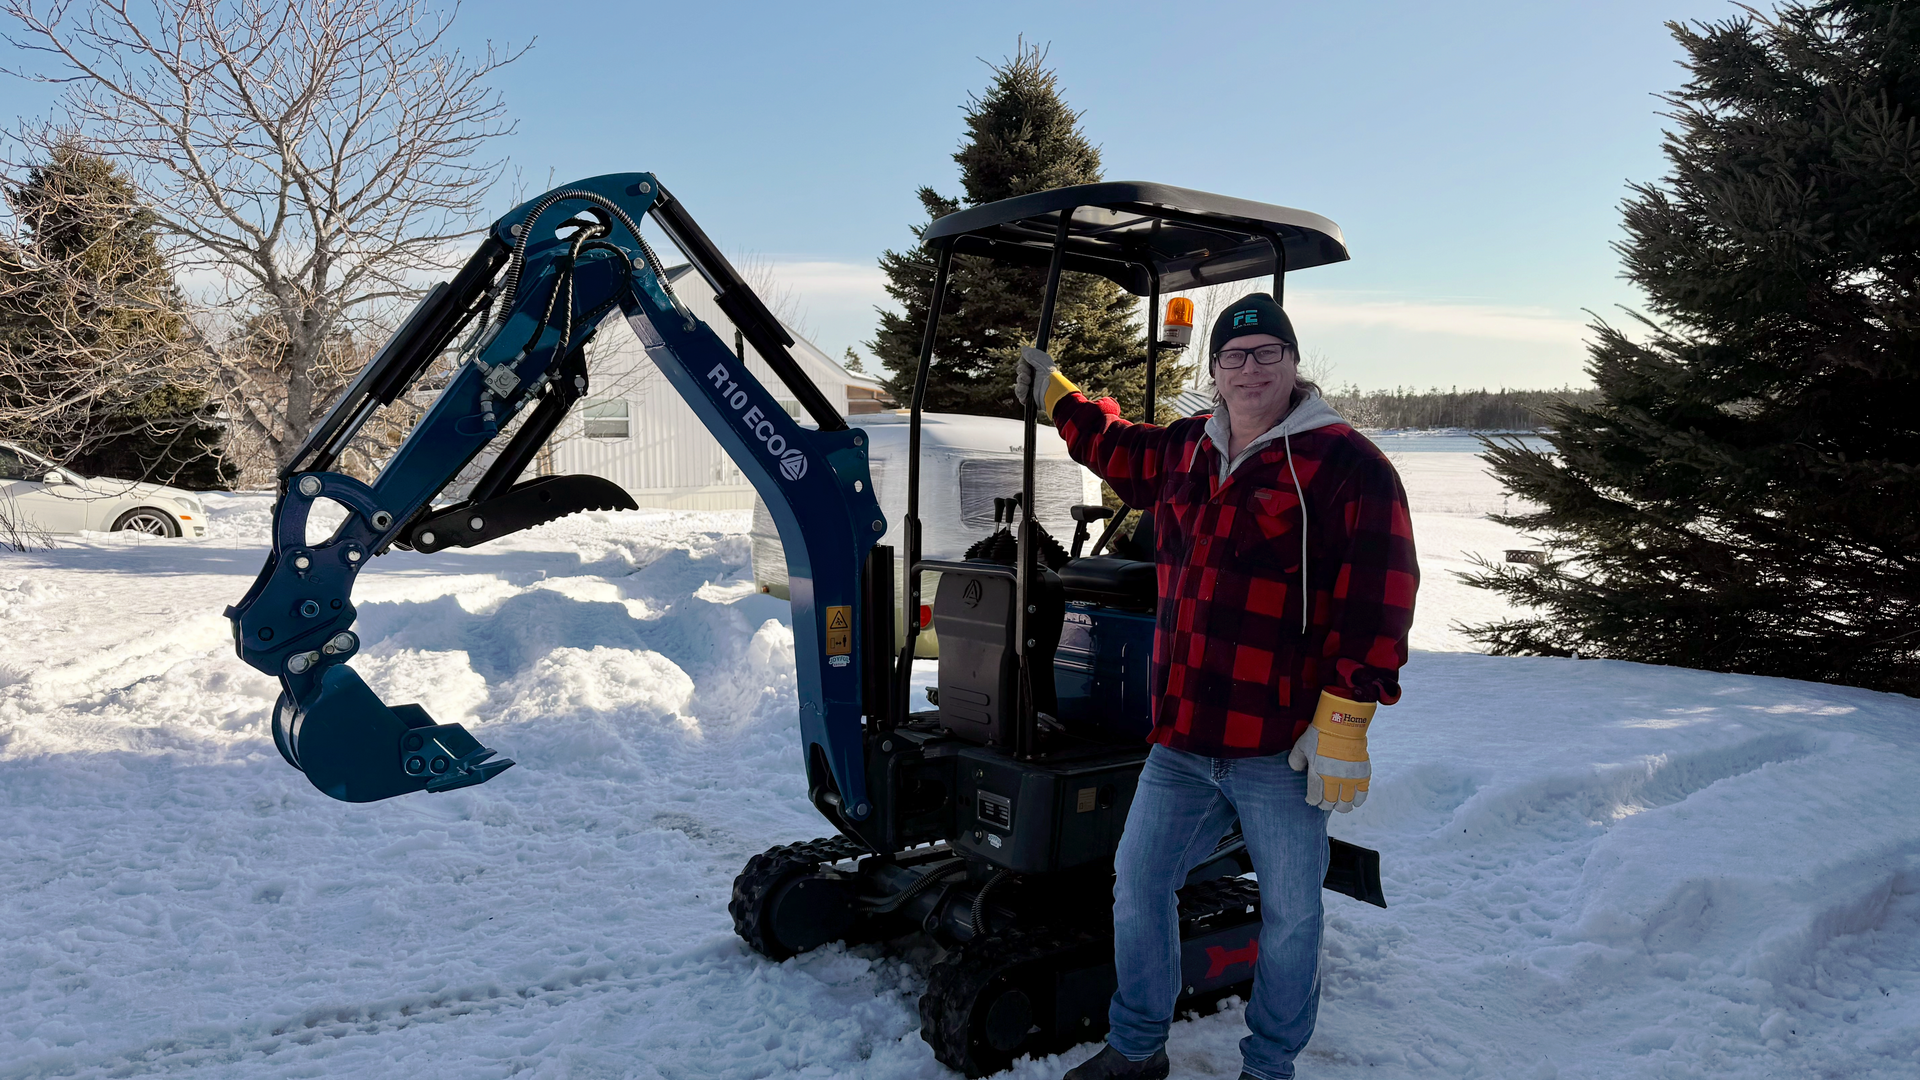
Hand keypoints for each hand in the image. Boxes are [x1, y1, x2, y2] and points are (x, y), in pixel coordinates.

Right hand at [1014, 346, 1054, 405]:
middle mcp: (1035, 378)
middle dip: (1022, 371)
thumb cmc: (1049, 373)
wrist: (1051, 389)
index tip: (1025, 363)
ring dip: (1021, 381)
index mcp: (1039, 369)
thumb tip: (1024, 349)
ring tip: (1028, 382)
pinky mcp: (1029, 398)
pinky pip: (1019, 393)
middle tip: (1028, 373)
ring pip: (1019, 382)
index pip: (1025, 364)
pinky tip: (1026, 389)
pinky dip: (1021, 391)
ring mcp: (1032, 388)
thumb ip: (1031, 354)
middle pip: (1020, 372)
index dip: (1023, 363)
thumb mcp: (1041, 359)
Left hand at [1288, 690, 1375, 811]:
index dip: (1313, 801)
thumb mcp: (1301, 746)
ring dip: (1343, 807)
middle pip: (1331, 802)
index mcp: (1317, 774)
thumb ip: (1296, 760)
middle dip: (1327, 805)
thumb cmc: (1320, 734)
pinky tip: (1356, 802)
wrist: (1341, 724)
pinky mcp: (1362, 774)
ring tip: (1340, 805)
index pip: (1315, 796)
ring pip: (1347, 802)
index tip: (1312, 800)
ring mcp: (1349, 778)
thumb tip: (1296, 769)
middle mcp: (1333, 779)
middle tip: (1326, 803)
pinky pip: (1362, 793)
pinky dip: (1359, 800)